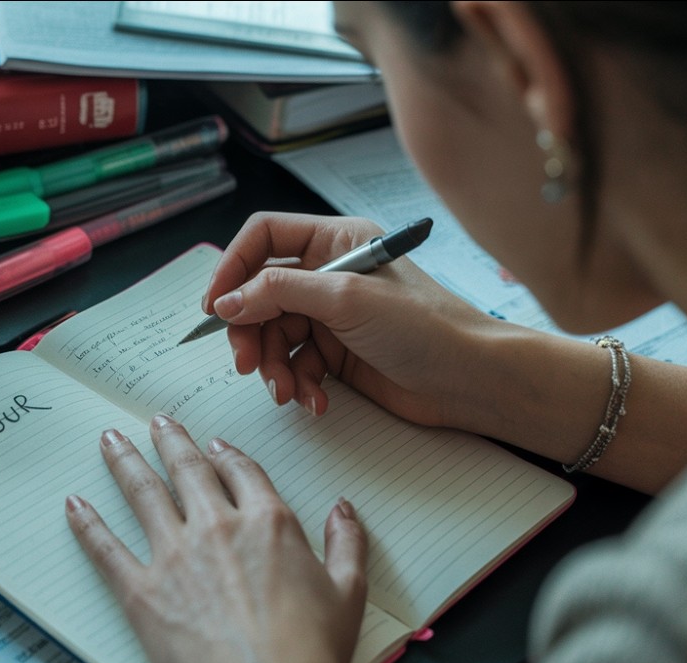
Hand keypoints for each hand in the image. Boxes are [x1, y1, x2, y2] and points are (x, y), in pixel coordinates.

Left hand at [66, 414, 367, 662]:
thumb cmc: (311, 653)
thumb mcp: (348, 593)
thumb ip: (346, 545)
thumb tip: (344, 510)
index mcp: (268, 522)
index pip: (242, 473)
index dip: (226, 455)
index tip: (214, 445)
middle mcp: (217, 527)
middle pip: (188, 470)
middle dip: (170, 441)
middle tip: (156, 423)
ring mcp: (175, 555)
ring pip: (143, 493)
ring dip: (125, 462)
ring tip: (110, 441)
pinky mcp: (141, 590)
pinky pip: (106, 548)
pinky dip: (87, 523)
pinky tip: (74, 504)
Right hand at [203, 212, 504, 427]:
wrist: (471, 379)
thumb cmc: (424, 326)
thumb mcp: (345, 297)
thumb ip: (280, 292)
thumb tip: (227, 301)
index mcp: (334, 240)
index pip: (263, 238)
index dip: (233, 268)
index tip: (216, 307)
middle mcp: (328, 272)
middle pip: (260, 293)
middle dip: (250, 331)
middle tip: (246, 364)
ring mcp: (332, 314)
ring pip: (273, 334)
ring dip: (273, 366)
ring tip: (287, 391)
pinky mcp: (337, 353)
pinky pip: (295, 364)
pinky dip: (298, 383)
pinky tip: (314, 401)